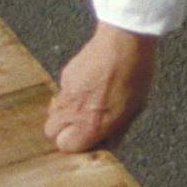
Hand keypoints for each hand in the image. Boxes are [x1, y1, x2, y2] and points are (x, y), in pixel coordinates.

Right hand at [45, 24, 160, 152]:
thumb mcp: (134, 110)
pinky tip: (87, 83)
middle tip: (79, 124)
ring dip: (63, 113)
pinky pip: (61, 90)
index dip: (75, 144)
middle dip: (62, 130)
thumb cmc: (135, 74)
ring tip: (81, 106)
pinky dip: (69, 92)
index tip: (86, 138)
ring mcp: (67, 92)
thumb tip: (109, 144)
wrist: (126, 40)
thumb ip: (116, 131)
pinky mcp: (65, 74)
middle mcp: (73, 111)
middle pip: (50, 131)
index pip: (65, 146)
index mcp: (90, 125)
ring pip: (52, 111)